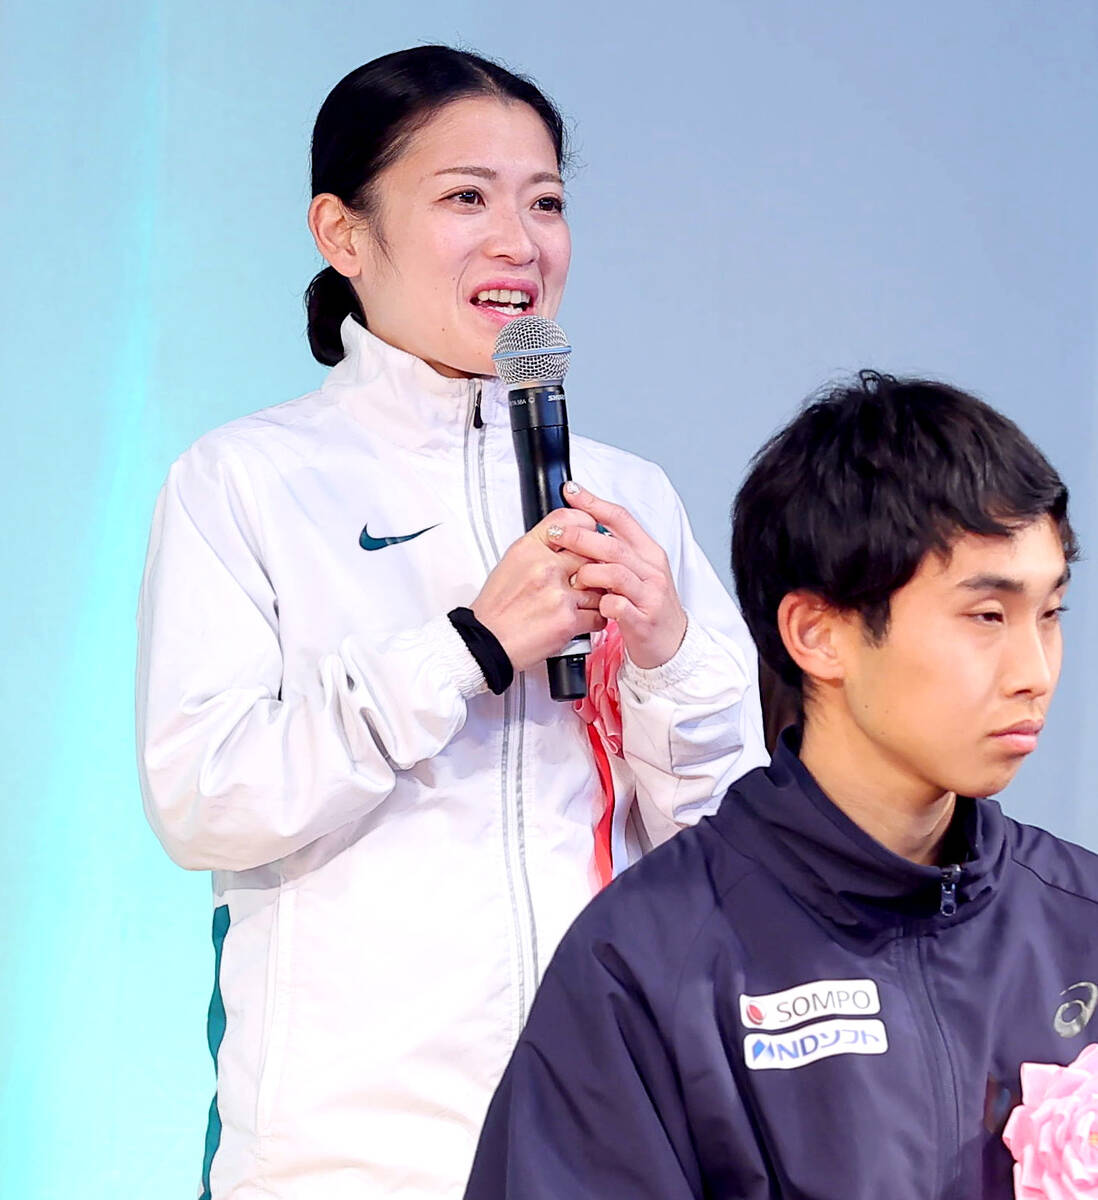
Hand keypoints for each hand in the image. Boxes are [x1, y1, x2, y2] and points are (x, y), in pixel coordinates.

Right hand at [471, 508, 607, 671]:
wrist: (487, 642)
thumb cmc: (497, 608)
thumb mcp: (512, 564)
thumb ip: (541, 548)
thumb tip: (567, 537)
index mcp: (529, 549)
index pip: (567, 520)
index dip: (584, 526)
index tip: (589, 535)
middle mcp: (544, 567)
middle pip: (590, 552)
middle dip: (595, 565)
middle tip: (590, 575)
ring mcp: (558, 593)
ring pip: (600, 584)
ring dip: (596, 595)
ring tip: (582, 601)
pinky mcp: (568, 621)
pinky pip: (599, 614)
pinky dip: (595, 619)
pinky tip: (583, 619)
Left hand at [551, 483, 686, 669]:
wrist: (673, 644)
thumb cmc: (649, 606)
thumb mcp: (638, 572)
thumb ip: (616, 550)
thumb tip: (585, 526)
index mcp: (649, 553)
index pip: (622, 518)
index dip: (594, 503)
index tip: (571, 491)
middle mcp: (652, 571)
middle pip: (614, 545)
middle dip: (581, 536)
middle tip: (556, 534)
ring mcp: (650, 596)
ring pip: (616, 573)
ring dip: (589, 572)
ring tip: (573, 578)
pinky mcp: (644, 621)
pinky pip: (618, 606)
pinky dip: (601, 603)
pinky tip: (592, 605)